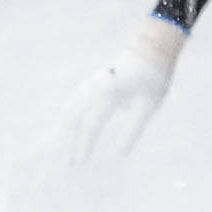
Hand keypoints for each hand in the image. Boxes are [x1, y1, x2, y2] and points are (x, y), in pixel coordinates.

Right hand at [61, 16, 187, 160]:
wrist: (153, 47)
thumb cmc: (154, 77)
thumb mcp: (149, 106)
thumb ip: (134, 130)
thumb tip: (120, 154)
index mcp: (110, 93)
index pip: (91, 124)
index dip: (83, 145)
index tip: (79, 163)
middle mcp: (96, 87)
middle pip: (73, 117)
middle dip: (66, 140)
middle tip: (64, 162)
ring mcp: (93, 83)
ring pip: (70, 107)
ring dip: (63, 127)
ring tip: (57, 145)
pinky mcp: (94, 82)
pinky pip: (75, 100)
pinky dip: (68, 115)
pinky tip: (65, 126)